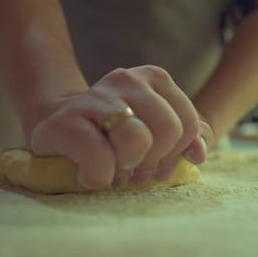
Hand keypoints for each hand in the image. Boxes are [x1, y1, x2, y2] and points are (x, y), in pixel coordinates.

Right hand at [30, 65, 212, 188]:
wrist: (58, 125)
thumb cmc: (114, 134)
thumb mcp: (156, 131)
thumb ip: (187, 138)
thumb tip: (199, 154)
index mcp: (154, 78)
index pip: (189, 124)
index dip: (175, 153)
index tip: (154, 162)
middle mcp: (127, 79)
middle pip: (168, 131)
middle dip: (152, 161)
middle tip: (132, 169)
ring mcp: (96, 96)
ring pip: (137, 141)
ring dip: (125, 169)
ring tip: (112, 170)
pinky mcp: (65, 120)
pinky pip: (100, 159)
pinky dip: (98, 177)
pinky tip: (90, 174)